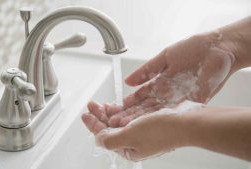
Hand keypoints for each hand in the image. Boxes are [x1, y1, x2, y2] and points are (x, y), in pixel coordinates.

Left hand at [82, 101, 203, 160]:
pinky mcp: (148, 123)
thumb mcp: (130, 135)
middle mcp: (134, 143)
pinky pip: (129, 117)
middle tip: (91, 104)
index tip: (84, 114)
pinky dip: (121, 111)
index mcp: (128, 149)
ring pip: (119, 122)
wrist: (187, 122)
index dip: (92, 124)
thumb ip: (110, 139)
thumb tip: (97, 139)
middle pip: (110, 128)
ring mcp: (141, 133)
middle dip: (99, 116)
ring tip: (101, 103)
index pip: (104, 136)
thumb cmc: (162, 130)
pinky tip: (116, 105)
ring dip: (108, 112)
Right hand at [108, 32, 236, 126]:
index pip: (140, 96)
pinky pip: (174, 113)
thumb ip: (146, 70)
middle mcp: (167, 94)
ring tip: (128, 127)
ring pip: (157, 113)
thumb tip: (127, 81)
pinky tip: (151, 125)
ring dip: (143, 120)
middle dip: (131, 116)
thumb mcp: (164, 57)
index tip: (116, 110)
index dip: (128, 104)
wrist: (217, 48)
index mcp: (159, 82)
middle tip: (115, 123)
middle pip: (146, 107)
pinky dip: (162, 120)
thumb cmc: (192, 49)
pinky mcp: (191, 103)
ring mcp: (178, 100)